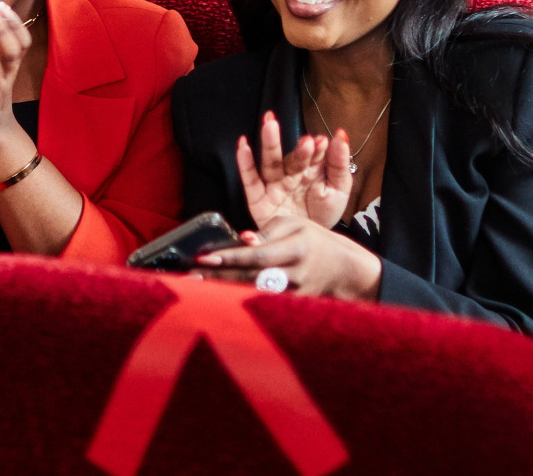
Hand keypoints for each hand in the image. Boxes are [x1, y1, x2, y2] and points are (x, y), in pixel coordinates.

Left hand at [192, 215, 383, 299]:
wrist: (344, 270)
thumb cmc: (315, 241)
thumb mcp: (295, 224)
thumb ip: (267, 231)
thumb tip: (242, 240)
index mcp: (296, 248)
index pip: (256, 255)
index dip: (229, 256)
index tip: (203, 257)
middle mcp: (294, 274)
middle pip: (249, 278)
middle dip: (217, 277)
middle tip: (189, 277)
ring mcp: (293, 295)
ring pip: (252, 294)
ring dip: (223, 291)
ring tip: (196, 287)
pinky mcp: (291, 307)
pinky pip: (260, 303)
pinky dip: (238, 300)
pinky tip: (215, 299)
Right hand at [237, 111, 351, 228]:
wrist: (310, 247)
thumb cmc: (323, 215)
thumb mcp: (338, 190)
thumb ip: (339, 163)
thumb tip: (341, 135)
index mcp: (310, 171)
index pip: (312, 155)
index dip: (315, 149)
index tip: (320, 142)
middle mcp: (291, 176)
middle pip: (289, 158)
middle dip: (290, 143)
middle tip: (290, 129)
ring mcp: (275, 187)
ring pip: (270, 164)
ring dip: (269, 144)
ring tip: (269, 124)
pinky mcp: (259, 201)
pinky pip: (251, 181)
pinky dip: (245, 164)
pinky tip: (243, 146)